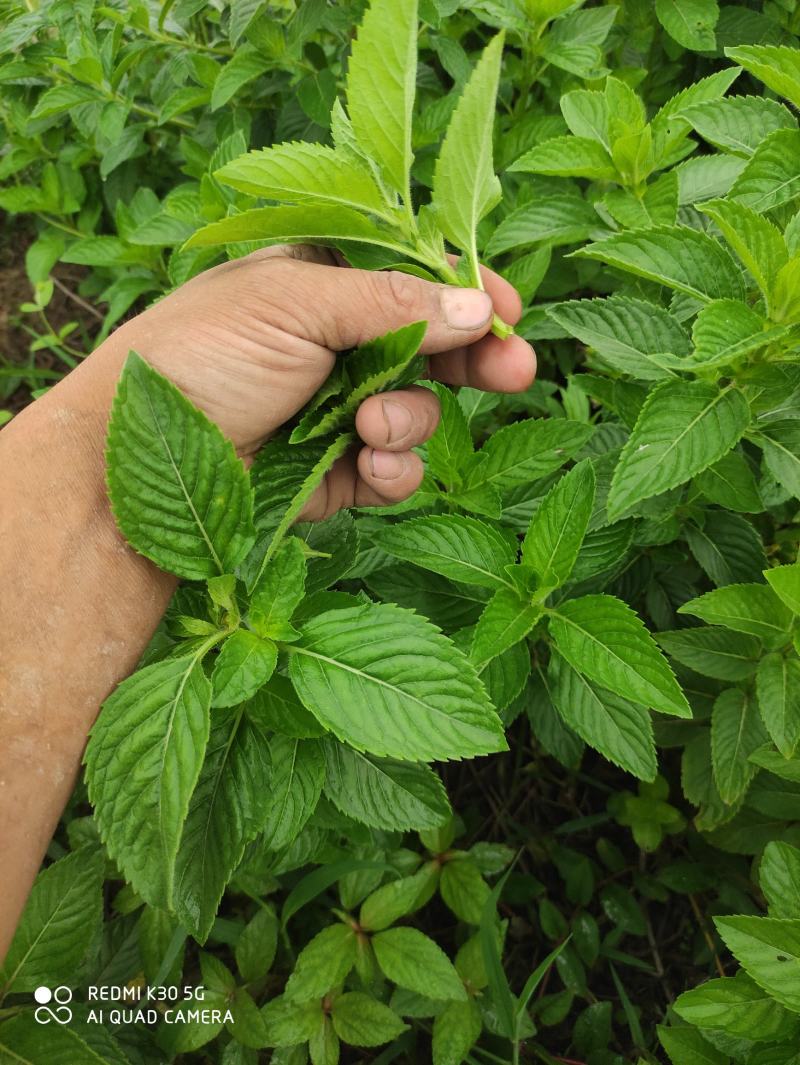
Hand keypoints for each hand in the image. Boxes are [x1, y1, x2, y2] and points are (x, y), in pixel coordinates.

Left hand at [72, 244, 536, 515]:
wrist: (133, 461)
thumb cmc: (200, 356)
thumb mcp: (295, 303)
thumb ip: (391, 305)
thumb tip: (479, 307)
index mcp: (321, 283)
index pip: (412, 280)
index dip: (464, 293)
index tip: (509, 309)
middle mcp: (335, 345)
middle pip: (432, 348)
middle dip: (475, 360)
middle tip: (515, 372)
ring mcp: (336, 411)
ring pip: (418, 412)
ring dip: (409, 420)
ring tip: (370, 427)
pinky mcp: (335, 473)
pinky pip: (394, 470)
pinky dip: (392, 470)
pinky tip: (366, 465)